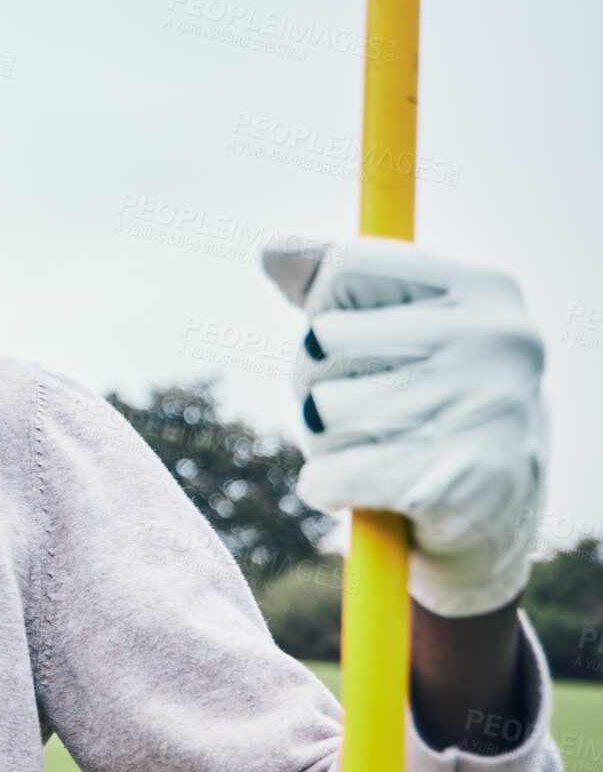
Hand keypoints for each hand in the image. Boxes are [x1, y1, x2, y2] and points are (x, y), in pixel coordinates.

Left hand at [262, 236, 547, 617]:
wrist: (496, 520)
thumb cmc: (434, 404)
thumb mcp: (404, 327)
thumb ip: (336, 285)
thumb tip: (274, 251)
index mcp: (486, 290)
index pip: (345, 268)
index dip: (327, 312)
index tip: (364, 345)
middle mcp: (496, 342)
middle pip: (321, 341)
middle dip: (319, 382)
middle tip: (371, 412)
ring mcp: (481, 414)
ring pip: (319, 411)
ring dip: (325, 440)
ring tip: (379, 449)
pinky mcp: (452, 488)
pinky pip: (325, 476)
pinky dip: (326, 488)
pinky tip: (366, 491)